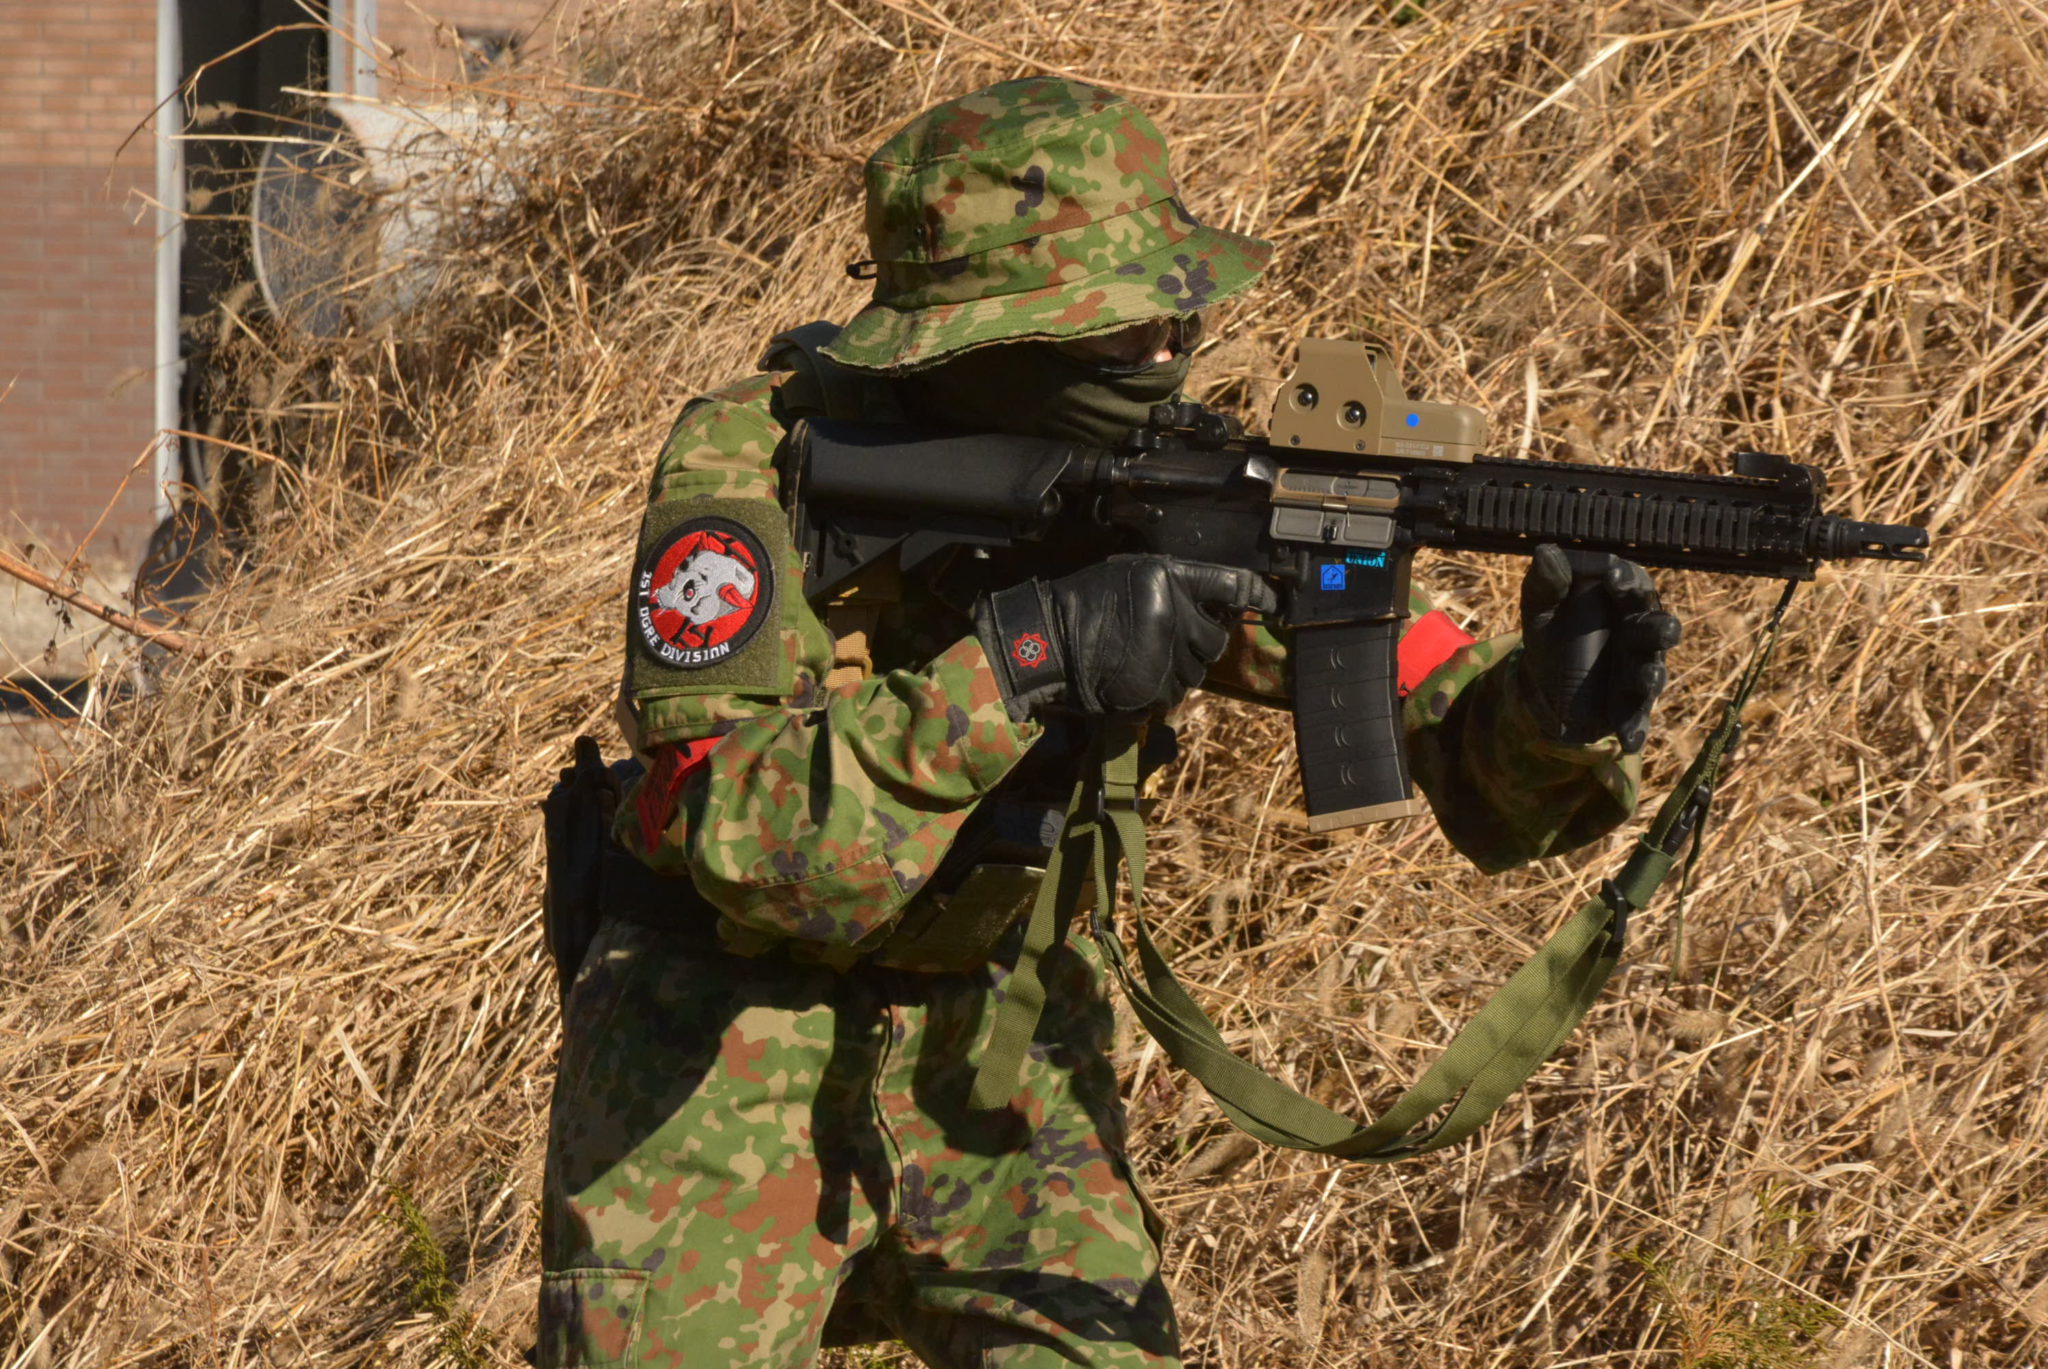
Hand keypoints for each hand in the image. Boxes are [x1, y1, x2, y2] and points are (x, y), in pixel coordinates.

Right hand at [975, 555, 1277, 718]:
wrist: (1041, 640)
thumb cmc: (1080, 604)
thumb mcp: (1128, 576)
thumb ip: (1172, 587)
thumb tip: (1218, 603)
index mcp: (1165, 578)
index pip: (1227, 583)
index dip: (1255, 593)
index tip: (1272, 603)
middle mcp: (1171, 612)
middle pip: (1215, 639)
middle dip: (1198, 644)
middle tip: (1167, 641)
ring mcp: (1163, 653)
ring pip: (1196, 672)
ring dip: (1177, 670)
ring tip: (1139, 659)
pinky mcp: (1152, 687)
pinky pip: (1173, 696)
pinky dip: (1157, 692)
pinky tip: (1131, 677)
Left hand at [1517, 545, 1681, 751]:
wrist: (1543, 682)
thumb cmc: (1552, 630)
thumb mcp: (1541, 606)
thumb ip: (1545, 582)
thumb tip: (1546, 552)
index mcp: (1623, 600)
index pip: (1634, 586)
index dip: (1626, 581)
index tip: (1612, 576)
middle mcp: (1639, 634)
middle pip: (1658, 628)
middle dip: (1657, 628)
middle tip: (1657, 625)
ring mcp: (1638, 671)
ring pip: (1653, 672)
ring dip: (1651, 675)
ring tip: (1646, 677)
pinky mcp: (1630, 707)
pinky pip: (1637, 718)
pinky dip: (1634, 729)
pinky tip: (1629, 740)